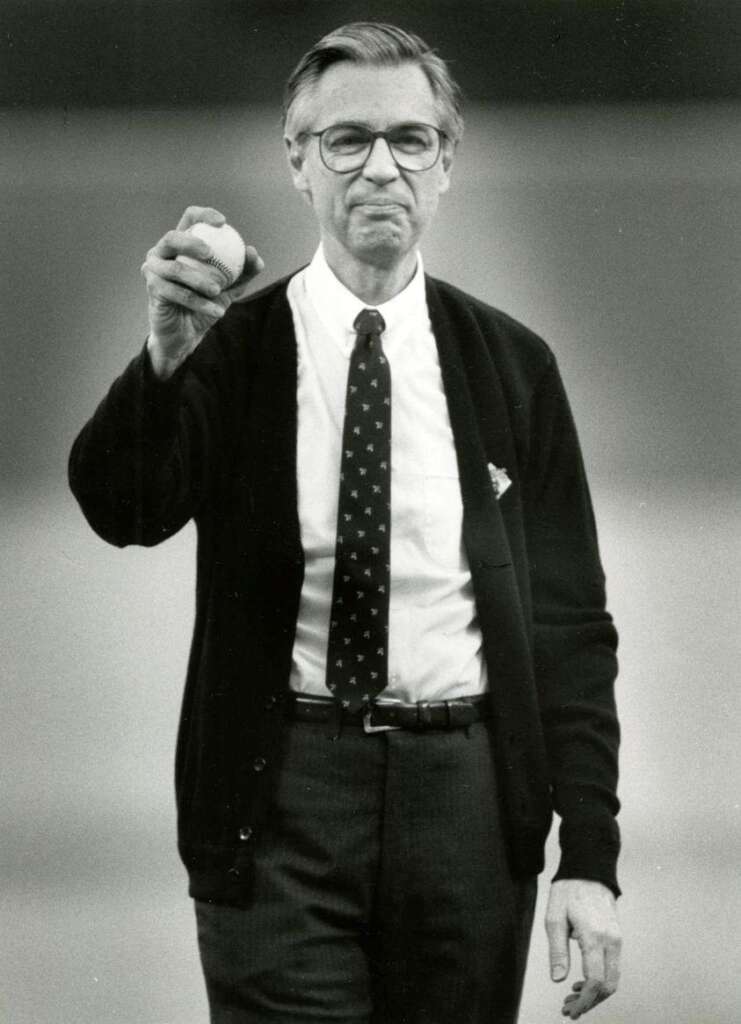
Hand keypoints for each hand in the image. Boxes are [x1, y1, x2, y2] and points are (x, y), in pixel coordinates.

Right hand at [141, 206, 263, 376]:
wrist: (188, 333)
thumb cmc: (207, 303)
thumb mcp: (231, 288)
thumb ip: (244, 271)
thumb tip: (253, 253)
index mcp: (181, 243)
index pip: (190, 219)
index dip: (204, 215)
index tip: (223, 223)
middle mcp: (162, 251)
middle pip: (172, 237)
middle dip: (191, 242)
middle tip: (210, 253)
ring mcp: (153, 269)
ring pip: (175, 268)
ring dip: (199, 280)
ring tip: (218, 292)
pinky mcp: (152, 288)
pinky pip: (177, 292)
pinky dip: (199, 302)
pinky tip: (217, 311)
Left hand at [545, 879, 620, 1018]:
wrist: (589, 870)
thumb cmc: (568, 891)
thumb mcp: (554, 918)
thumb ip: (557, 951)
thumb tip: (558, 979)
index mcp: (594, 936)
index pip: (595, 980)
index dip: (584, 1001)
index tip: (570, 1010)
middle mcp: (611, 941)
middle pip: (608, 985)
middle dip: (590, 1002)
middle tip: (569, 1008)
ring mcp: (617, 939)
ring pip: (613, 979)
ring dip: (595, 994)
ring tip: (573, 997)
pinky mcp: (618, 937)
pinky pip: (613, 967)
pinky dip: (601, 980)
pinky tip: (583, 981)